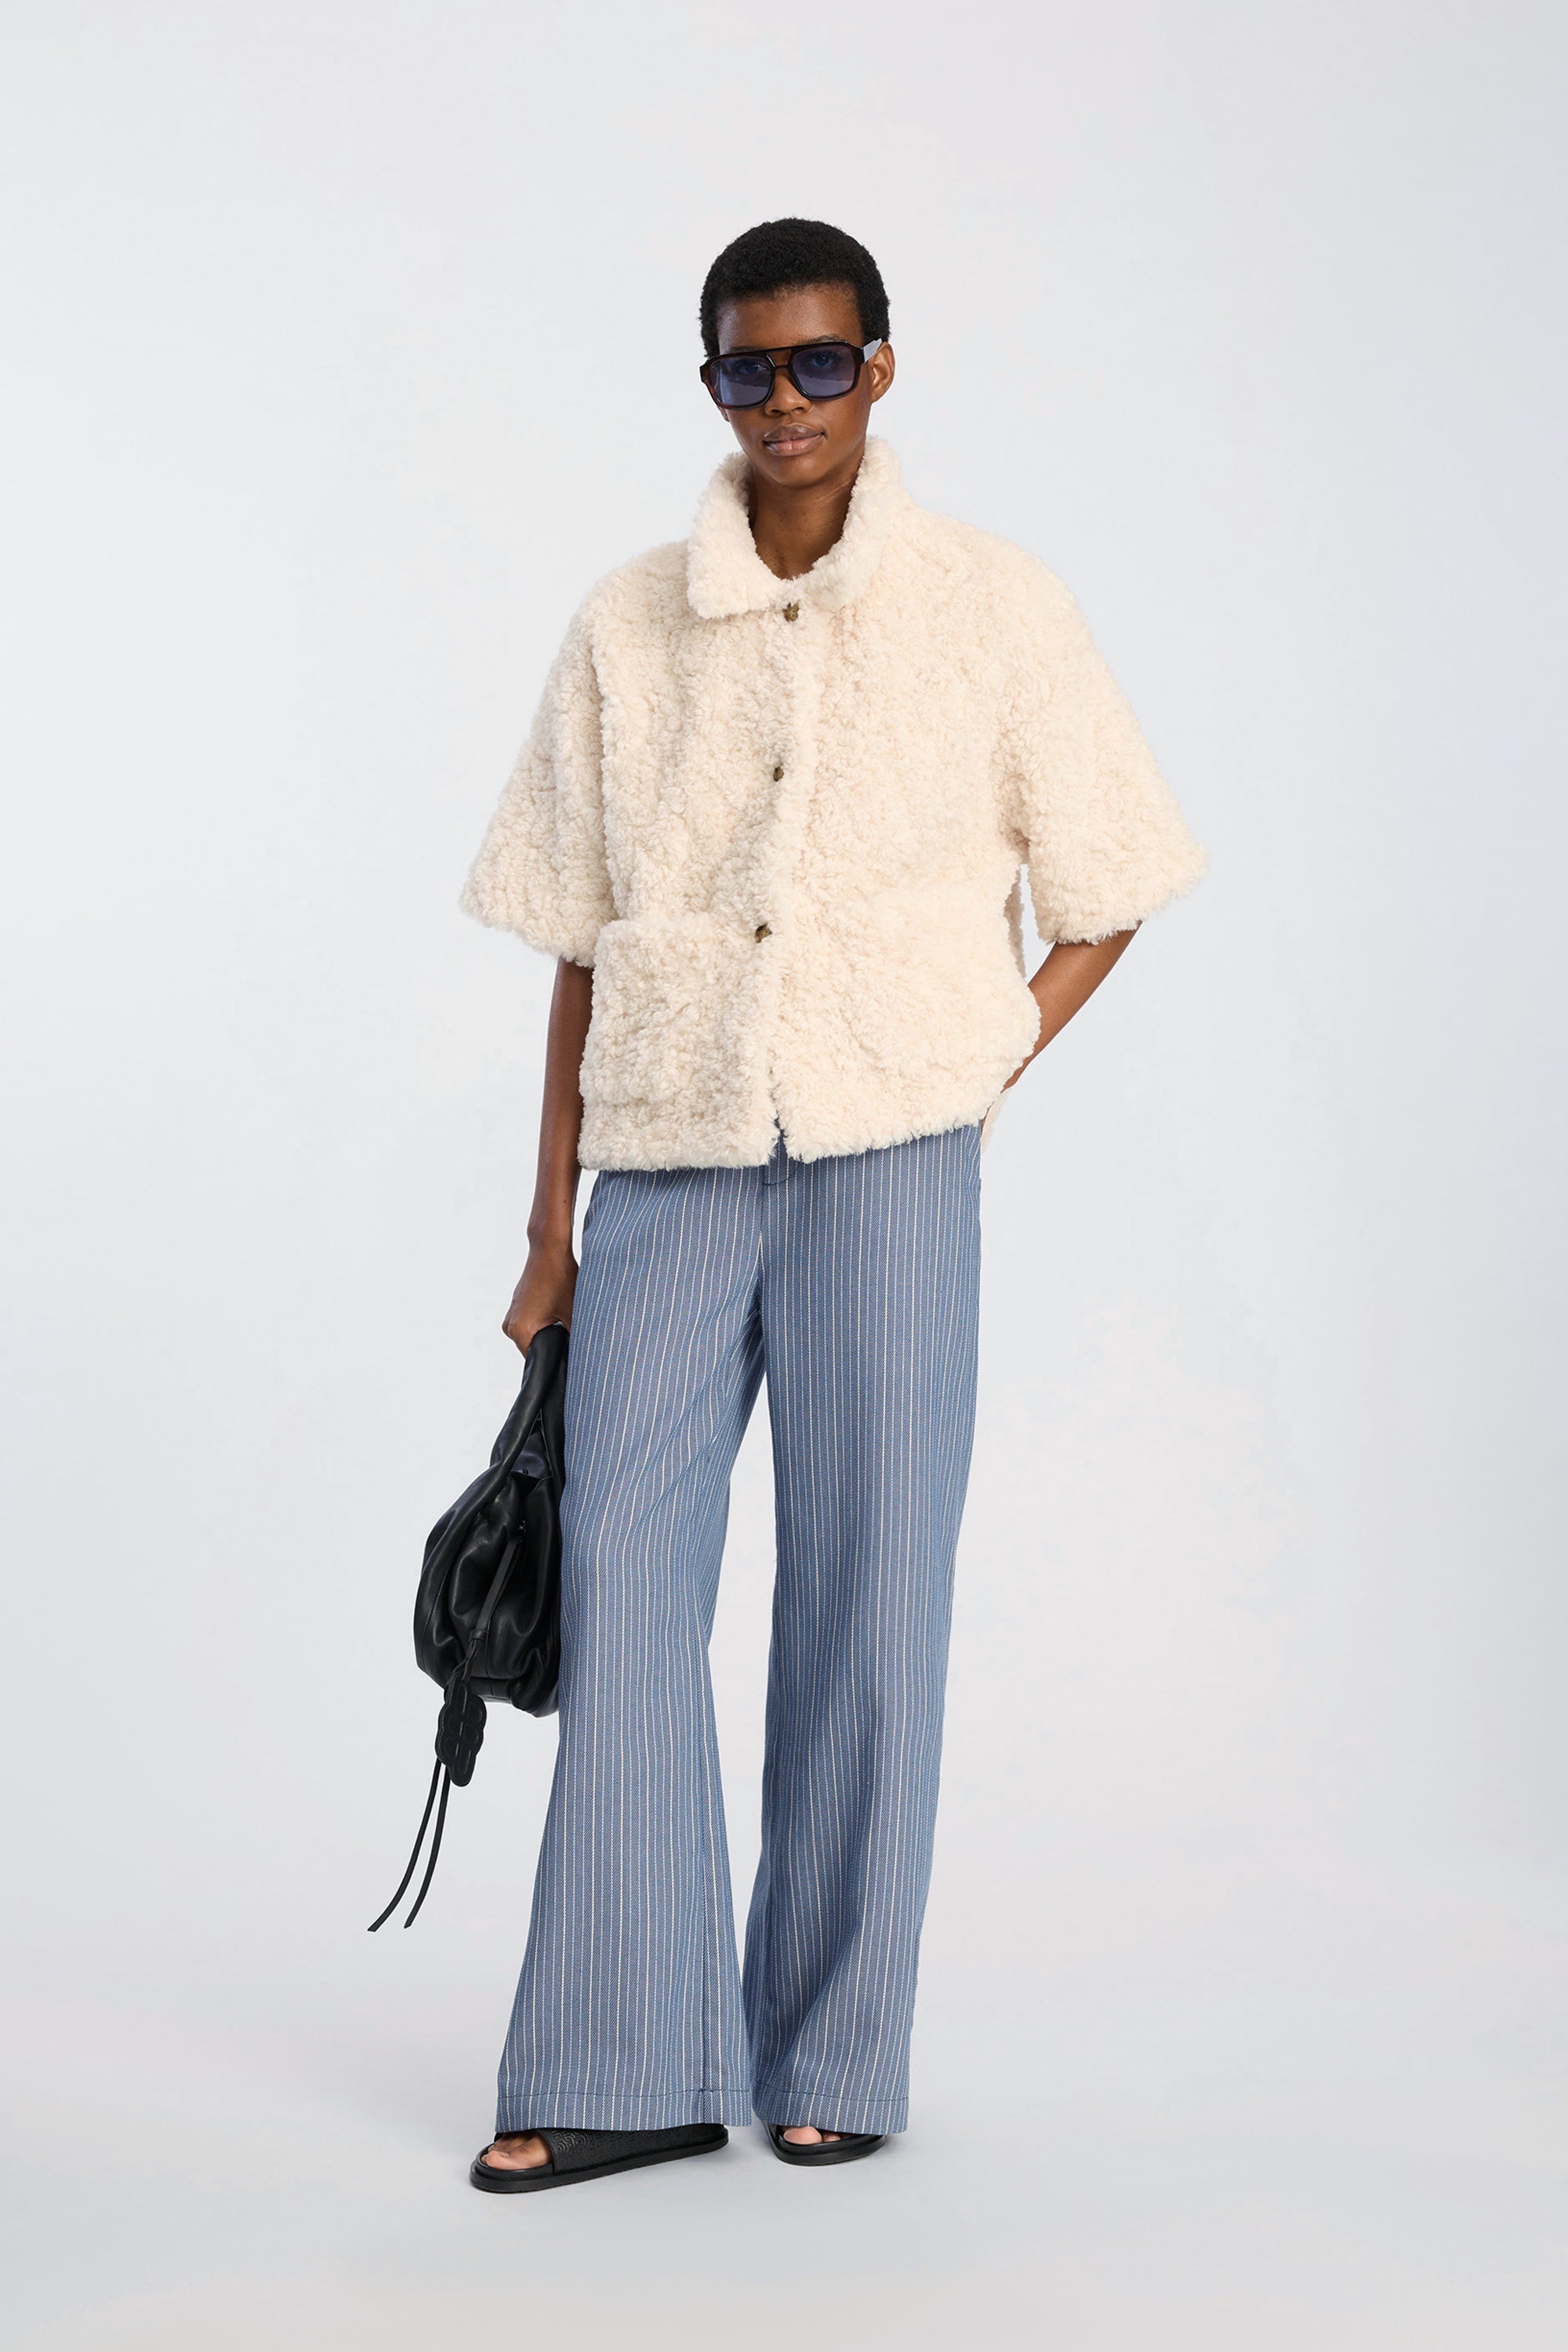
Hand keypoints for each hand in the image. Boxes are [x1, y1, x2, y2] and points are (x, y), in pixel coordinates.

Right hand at [502, 1237, 577, 1356]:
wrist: (548, 1249)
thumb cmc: (560, 1276)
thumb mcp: (574, 1311)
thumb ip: (577, 1339)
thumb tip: (585, 1357)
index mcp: (520, 1331)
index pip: (537, 1361)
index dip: (556, 1361)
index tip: (570, 1358)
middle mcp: (510, 1325)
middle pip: (535, 1349)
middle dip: (554, 1346)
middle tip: (573, 1335)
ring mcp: (512, 1315)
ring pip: (534, 1336)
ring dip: (550, 1333)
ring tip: (566, 1320)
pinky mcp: (517, 1306)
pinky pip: (531, 1323)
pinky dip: (545, 1322)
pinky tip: (558, 1311)